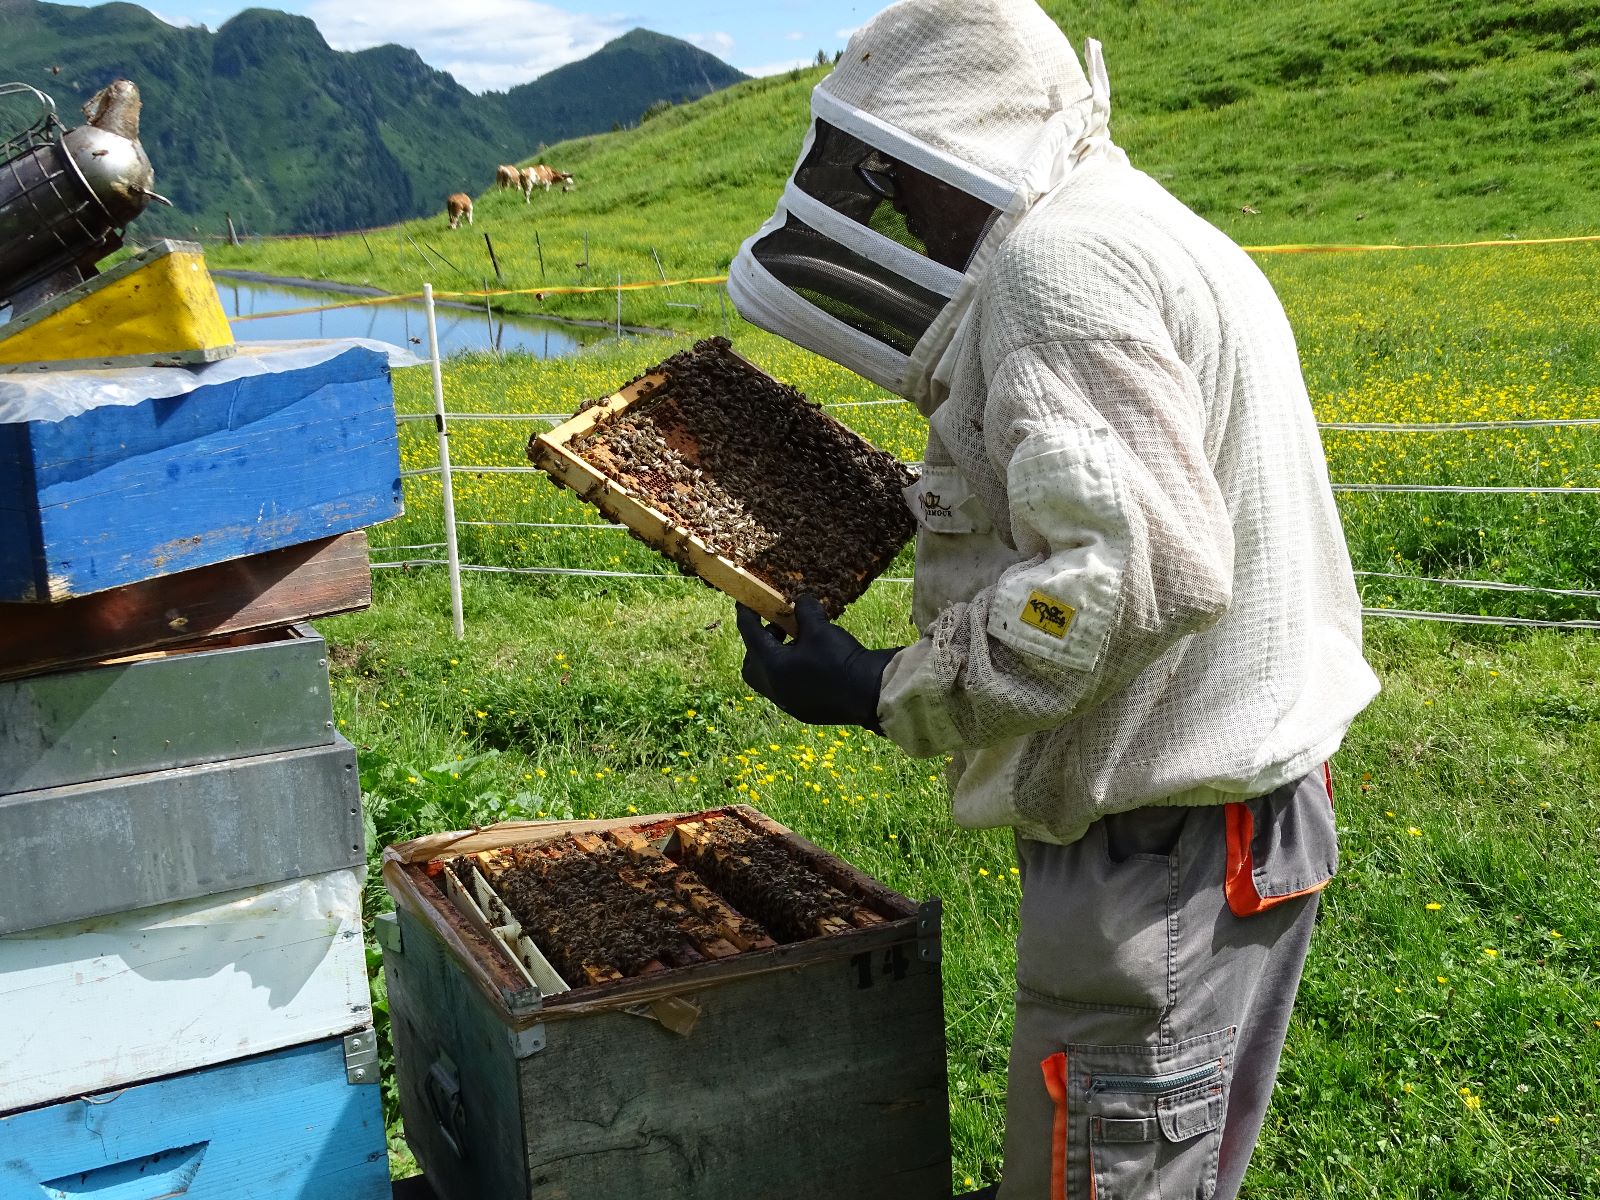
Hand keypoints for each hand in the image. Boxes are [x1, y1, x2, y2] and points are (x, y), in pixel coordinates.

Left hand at [736, 596, 900, 732]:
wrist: (869, 694)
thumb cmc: (840, 658)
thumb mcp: (820, 628)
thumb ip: (804, 611)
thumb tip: (800, 603)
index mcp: (772, 666)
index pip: (750, 635)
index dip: (746, 615)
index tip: (744, 602)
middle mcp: (775, 689)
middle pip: (752, 664)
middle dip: (759, 644)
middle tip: (776, 629)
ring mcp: (788, 703)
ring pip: (769, 679)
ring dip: (776, 659)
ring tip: (797, 644)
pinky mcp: (803, 711)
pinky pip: (787, 689)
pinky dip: (790, 673)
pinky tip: (810, 664)